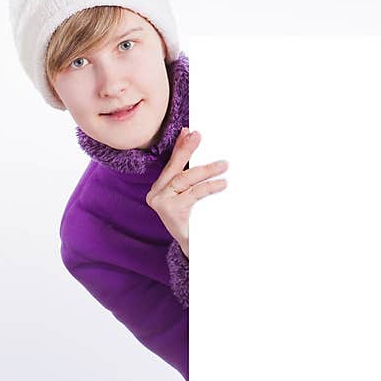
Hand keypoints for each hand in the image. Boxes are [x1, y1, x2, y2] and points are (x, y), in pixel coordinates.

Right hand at [146, 127, 228, 257]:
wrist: (196, 249)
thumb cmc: (196, 220)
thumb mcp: (194, 196)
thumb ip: (194, 179)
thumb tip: (209, 157)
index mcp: (160, 188)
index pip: (172, 164)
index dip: (180, 147)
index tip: (188, 131)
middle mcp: (156, 194)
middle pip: (175, 168)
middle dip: (187, 150)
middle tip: (199, 136)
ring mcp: (161, 203)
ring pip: (184, 179)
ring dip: (205, 169)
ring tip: (224, 165)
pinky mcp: (170, 211)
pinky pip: (193, 193)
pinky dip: (209, 186)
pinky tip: (222, 183)